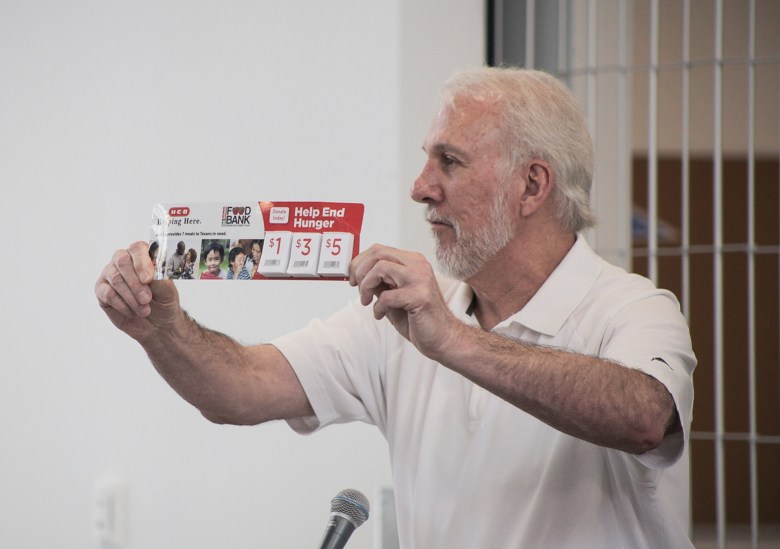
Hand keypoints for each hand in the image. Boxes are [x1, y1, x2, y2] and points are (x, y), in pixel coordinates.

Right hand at [95, 241, 181, 341]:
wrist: (157, 323)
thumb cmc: (164, 301)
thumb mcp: (169, 291)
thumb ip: (160, 280)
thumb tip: (151, 274)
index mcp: (142, 255)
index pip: (137, 248)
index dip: (142, 263)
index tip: (148, 279)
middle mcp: (123, 261)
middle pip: (122, 261)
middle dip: (136, 283)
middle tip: (147, 298)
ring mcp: (110, 274)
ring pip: (115, 279)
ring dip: (132, 297)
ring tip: (145, 309)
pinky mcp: (101, 290)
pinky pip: (108, 294)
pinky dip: (123, 305)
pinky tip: (133, 312)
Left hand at [349, 244, 462, 359]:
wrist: (442, 338)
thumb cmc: (419, 318)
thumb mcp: (393, 296)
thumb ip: (379, 283)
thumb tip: (358, 275)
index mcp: (412, 262)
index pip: (379, 250)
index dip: (360, 262)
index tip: (353, 278)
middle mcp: (418, 266)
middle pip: (378, 253)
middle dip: (360, 271)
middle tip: (358, 289)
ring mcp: (420, 279)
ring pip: (380, 268)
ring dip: (366, 286)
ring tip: (367, 301)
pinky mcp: (420, 296)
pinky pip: (387, 295)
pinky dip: (378, 307)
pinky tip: (380, 314)